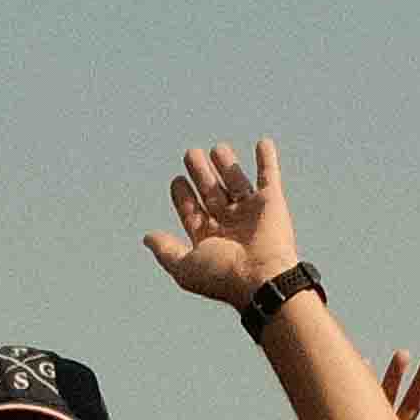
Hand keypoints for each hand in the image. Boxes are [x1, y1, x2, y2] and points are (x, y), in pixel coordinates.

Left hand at [142, 139, 305, 307]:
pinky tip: (263, 143)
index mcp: (209, 239)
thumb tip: (147, 238)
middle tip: (191, 153)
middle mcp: (230, 225)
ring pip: (236, 182)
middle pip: (211, 193)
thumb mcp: (185, 266)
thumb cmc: (223, 275)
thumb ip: (166, 251)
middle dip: (200, 173)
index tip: (177, 180)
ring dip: (227, 165)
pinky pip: (269, 176)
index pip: (193, 213)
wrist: (262, 276)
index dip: (183, 197)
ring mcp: (251, 212)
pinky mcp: (272, 202)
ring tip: (217, 148)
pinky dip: (267, 159)